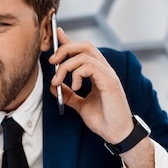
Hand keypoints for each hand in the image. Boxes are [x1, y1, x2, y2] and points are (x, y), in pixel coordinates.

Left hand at [48, 27, 133, 143]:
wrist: (116, 134)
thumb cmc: (103, 120)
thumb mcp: (80, 105)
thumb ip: (69, 94)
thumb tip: (54, 87)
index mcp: (98, 73)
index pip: (83, 50)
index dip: (69, 40)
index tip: (56, 33)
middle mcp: (104, 70)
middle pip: (84, 46)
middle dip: (64, 49)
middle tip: (51, 61)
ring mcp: (108, 74)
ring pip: (84, 55)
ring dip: (65, 66)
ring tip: (58, 82)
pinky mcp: (109, 81)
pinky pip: (90, 67)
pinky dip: (76, 74)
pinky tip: (74, 87)